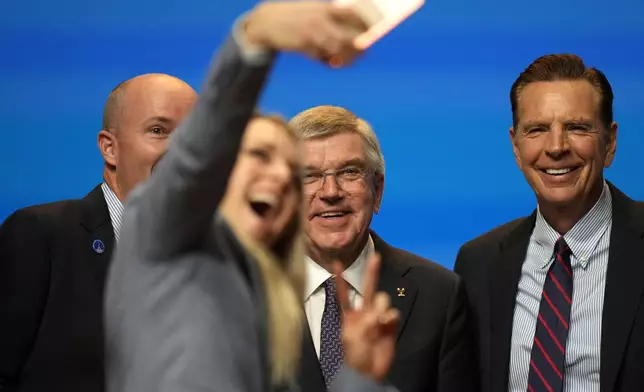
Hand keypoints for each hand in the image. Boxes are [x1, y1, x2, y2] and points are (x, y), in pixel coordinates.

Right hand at [242, 1, 368, 65]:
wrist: (265, 22)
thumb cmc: (293, 18)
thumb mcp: (313, 11)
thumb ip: (331, 18)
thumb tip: (353, 32)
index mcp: (326, 8)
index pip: (355, 14)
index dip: (367, 24)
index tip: (374, 33)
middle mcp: (321, 19)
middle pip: (350, 36)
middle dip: (359, 47)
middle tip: (362, 53)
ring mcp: (313, 33)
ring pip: (338, 49)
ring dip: (345, 58)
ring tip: (344, 61)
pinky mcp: (304, 46)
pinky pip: (323, 57)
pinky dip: (329, 62)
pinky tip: (329, 62)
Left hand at [333, 253, 398, 381]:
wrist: (369, 372)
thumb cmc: (355, 356)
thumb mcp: (351, 339)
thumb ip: (362, 323)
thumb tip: (376, 314)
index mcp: (350, 314)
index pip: (343, 293)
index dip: (340, 279)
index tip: (336, 263)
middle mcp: (364, 312)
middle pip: (368, 288)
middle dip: (372, 272)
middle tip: (376, 257)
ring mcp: (378, 317)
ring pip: (383, 299)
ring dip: (381, 307)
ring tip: (377, 322)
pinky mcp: (390, 324)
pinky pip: (393, 312)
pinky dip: (390, 317)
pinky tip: (386, 325)